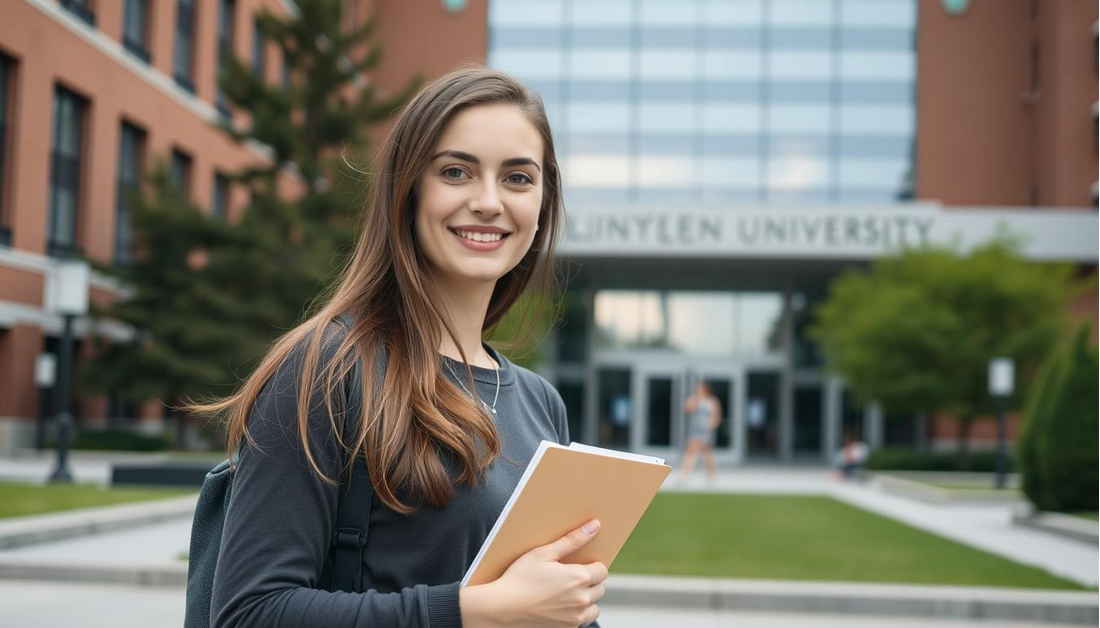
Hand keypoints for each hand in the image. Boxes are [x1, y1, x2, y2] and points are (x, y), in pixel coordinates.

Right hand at [461, 519, 606, 626]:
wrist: (501, 608)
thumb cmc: (520, 577)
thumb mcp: (544, 553)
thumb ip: (572, 540)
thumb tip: (595, 525)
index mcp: (578, 577)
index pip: (602, 569)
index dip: (591, 565)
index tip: (578, 565)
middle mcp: (581, 599)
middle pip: (600, 588)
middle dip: (589, 581)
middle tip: (569, 577)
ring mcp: (575, 617)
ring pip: (594, 607)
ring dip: (586, 599)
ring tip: (567, 593)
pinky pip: (582, 620)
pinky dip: (577, 614)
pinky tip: (561, 606)